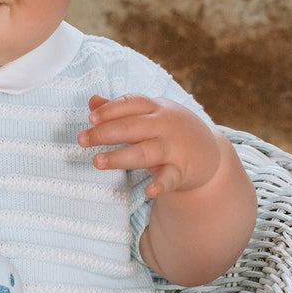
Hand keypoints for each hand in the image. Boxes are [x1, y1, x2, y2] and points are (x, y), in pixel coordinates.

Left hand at [78, 94, 220, 197]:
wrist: (209, 153)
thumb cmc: (169, 131)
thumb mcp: (150, 115)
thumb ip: (121, 110)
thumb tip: (92, 101)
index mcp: (156, 108)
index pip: (132, 103)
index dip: (111, 110)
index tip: (91, 118)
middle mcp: (166, 125)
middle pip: (133, 127)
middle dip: (106, 133)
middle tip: (82, 140)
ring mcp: (174, 148)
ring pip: (145, 152)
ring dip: (120, 157)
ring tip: (97, 161)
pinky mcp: (182, 171)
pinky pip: (170, 178)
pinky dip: (160, 185)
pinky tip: (149, 191)